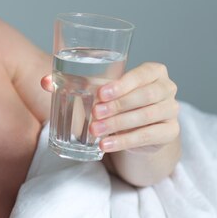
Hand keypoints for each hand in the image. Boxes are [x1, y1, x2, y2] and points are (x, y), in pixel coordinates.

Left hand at [41, 62, 179, 152]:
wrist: (142, 125)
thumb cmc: (119, 99)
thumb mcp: (102, 89)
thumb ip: (75, 82)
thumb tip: (45, 82)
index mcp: (153, 71)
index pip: (142, 74)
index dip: (123, 84)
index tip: (101, 93)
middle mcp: (167, 88)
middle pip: (145, 96)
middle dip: (118, 105)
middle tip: (95, 114)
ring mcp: (171, 111)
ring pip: (146, 117)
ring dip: (118, 125)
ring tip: (95, 131)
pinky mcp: (169, 132)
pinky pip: (148, 136)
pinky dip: (125, 141)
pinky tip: (106, 145)